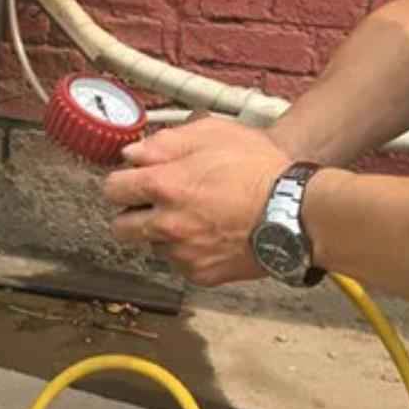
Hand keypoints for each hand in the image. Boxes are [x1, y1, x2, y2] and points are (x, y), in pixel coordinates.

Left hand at [103, 115, 291, 285]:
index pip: (112, 189)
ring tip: (196, 217)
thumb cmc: (259, 169)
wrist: (297, 213)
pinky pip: (180, 262)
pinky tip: (212, 234)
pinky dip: (189, 251)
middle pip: (120, 227)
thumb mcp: (213, 134)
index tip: (134, 181)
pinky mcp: (201, 274)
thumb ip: (165, 142)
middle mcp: (166, 224)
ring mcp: (183, 253)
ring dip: (164, 233)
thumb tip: (132, 153)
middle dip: (132, 214)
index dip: (122, 183)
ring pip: (152, 245)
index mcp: (164, 186)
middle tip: (156, 203)